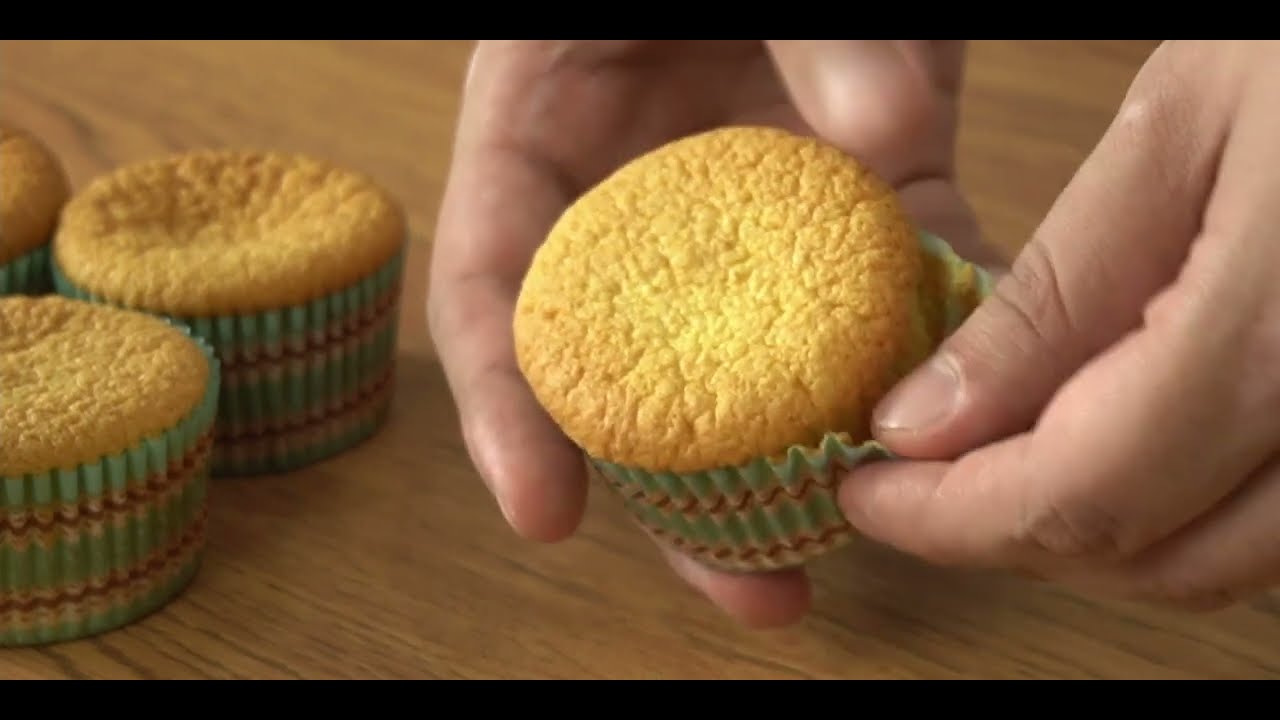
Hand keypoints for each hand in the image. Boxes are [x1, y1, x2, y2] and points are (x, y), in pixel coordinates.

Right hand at [428, 40, 993, 626]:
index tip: (545, 512)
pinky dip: (910, 361)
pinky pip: (878, 299)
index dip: (509, 407)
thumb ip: (806, 25)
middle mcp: (637, 204)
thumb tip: (892, 138)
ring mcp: (745, 222)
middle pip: (635, 376)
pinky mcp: (852, 209)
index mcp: (540, 137)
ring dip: (797, 471)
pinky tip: (939, 424)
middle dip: (685, 501)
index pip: (498, 290)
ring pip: (755, 370)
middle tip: (745, 594)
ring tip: (833, 567)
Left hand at [839, 40, 1279, 610]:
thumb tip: (924, 421)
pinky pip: (1268, 528)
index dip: (951, 516)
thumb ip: (1058, 293)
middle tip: (910, 483)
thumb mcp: (1182, 128)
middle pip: (1150, 556)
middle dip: (1003, 535)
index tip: (866, 490)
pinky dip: (1167, 515)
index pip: (1084, 491)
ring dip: (1084, 537)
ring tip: (985, 465)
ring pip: (1215, 566)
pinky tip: (1098, 445)